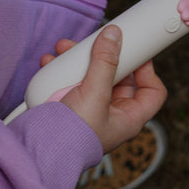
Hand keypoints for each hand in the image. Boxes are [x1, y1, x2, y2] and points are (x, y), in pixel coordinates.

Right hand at [41, 26, 166, 153]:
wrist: (37, 153)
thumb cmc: (72, 137)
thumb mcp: (94, 94)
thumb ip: (105, 62)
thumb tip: (114, 35)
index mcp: (129, 118)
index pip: (152, 91)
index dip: (147, 70)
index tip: (135, 51)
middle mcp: (112, 114)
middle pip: (119, 77)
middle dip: (104, 56)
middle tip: (96, 42)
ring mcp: (90, 110)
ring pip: (92, 75)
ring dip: (79, 59)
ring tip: (65, 48)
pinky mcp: (70, 106)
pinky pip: (70, 81)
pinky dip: (61, 69)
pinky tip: (51, 61)